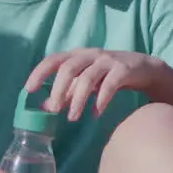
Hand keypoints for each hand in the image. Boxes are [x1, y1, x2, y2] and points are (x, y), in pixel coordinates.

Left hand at [25, 49, 161, 120]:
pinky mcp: (123, 70)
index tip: (29, 89)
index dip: (40, 72)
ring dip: (78, 99)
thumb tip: (44, 107)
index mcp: (78, 55)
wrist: (143, 68)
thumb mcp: (85, 82)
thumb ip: (66, 92)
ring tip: (73, 117)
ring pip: (87, 78)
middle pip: (69, 68)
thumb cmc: (108, 75)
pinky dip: (101, 100)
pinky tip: (95, 114)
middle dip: (58, 90)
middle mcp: (91, 55)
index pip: (54, 59)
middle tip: (54, 110)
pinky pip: (109, 85)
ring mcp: (108, 61)